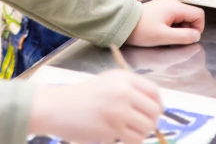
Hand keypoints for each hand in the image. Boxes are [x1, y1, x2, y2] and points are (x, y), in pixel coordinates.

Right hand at [29, 69, 162, 143]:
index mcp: (124, 78)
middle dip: (151, 121)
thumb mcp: (107, 82)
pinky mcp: (112, 128)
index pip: (154, 92)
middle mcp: (124, 92)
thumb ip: (130, 89)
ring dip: (141, 132)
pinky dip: (132, 141)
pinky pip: (135, 139)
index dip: (158, 104)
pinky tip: (121, 136)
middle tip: (141, 125)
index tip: (155, 112)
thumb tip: (154, 107)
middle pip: (154, 111)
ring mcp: (119, 110)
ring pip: (147, 127)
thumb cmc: (82, 96)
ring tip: (127, 130)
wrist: (57, 107)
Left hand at [126, 0, 204, 45]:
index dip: (198, 28)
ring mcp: (166, 4)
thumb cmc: (141, 30)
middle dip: (187, 29)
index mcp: (175, 7)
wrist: (123, 23)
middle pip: (191, 16)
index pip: (199, 14)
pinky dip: (172, 26)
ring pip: (183, 17)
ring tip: (165, 35)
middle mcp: (173, 2)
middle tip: (174, 39)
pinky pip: (174, 17)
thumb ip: (183, 36)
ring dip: (179, 29)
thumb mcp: (163, 37)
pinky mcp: (161, 8)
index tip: (187, 38)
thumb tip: (196, 36)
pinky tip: (161, 31)